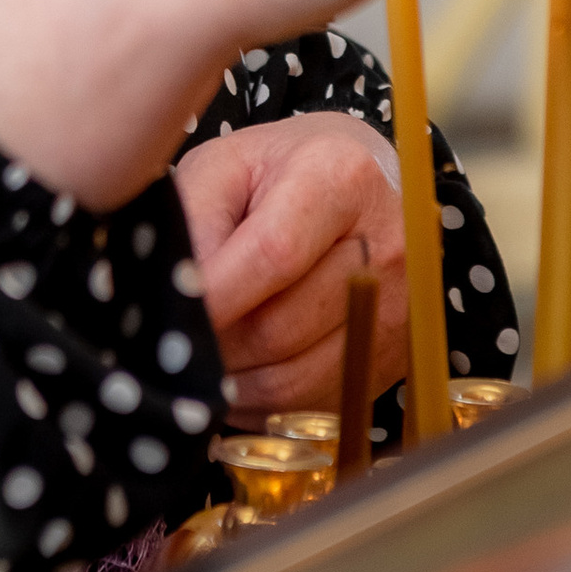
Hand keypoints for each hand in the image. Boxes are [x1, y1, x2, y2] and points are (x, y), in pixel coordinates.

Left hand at [174, 113, 408, 420]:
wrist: (348, 189)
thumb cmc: (273, 175)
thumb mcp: (222, 168)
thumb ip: (193, 219)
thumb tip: (179, 297)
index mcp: (340, 178)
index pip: (274, 255)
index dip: (217, 296)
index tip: (173, 312)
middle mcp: (386, 245)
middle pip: (281, 328)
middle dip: (216, 342)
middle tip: (179, 334)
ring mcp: (397, 308)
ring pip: (294, 379)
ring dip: (233, 379)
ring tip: (206, 350)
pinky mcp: (391, 357)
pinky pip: (312, 404)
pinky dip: (261, 399)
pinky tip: (240, 369)